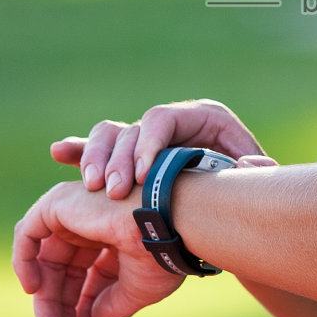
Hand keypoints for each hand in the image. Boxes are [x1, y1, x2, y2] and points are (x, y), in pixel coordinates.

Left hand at [13, 178, 183, 316]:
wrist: (165, 225)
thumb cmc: (160, 253)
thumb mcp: (137, 290)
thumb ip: (111, 305)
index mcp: (116, 235)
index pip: (89, 273)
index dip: (83, 304)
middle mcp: (94, 220)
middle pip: (65, 269)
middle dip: (61, 305)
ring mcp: (75, 209)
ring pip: (47, 258)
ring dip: (46, 296)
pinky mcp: (58, 203)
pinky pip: (27, 233)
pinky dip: (24, 262)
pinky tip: (34, 291)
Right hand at [50, 98, 266, 198]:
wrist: (243, 198)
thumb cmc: (250, 185)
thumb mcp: (257, 177)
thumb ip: (257, 171)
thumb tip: (250, 165)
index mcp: (201, 118)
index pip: (163, 119)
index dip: (148, 143)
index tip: (141, 175)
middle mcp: (170, 124)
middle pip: (131, 128)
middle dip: (117, 158)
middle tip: (112, 190)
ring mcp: (147, 140)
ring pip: (109, 135)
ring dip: (94, 158)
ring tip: (92, 188)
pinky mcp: (129, 158)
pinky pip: (99, 150)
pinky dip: (79, 152)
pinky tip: (60, 153)